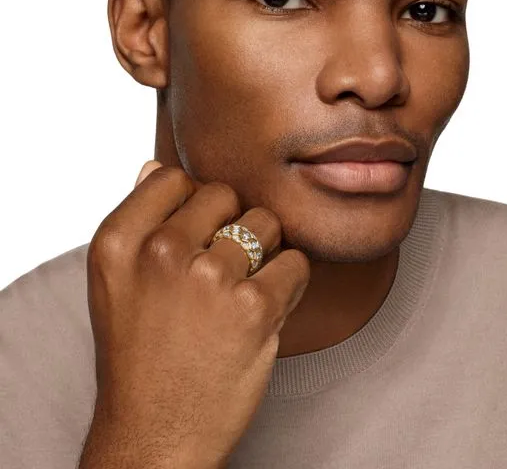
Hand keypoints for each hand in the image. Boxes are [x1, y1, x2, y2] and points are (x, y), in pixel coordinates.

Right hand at [78, 161, 309, 468]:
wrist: (155, 434)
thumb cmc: (138, 355)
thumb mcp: (115, 282)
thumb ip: (138, 220)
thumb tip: (154, 168)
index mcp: (118, 241)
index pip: (171, 177)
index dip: (191, 204)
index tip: (194, 234)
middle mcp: (160, 252)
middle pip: (224, 194)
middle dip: (230, 225)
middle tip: (219, 269)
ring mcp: (209, 278)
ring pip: (265, 223)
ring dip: (263, 252)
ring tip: (241, 289)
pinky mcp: (254, 307)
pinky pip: (295, 262)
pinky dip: (290, 283)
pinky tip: (265, 308)